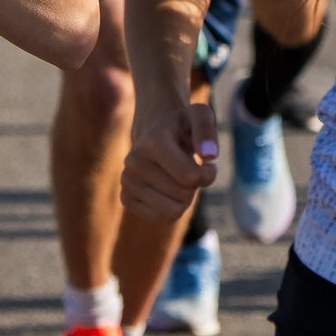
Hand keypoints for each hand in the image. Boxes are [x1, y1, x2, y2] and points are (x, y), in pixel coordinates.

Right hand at [121, 96, 219, 222]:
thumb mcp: (199, 116)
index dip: (208, 175)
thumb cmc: (182, 126)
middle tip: (189, 169)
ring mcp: (127, 181)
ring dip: (185, 199)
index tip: (208, 163)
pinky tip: (168, 190)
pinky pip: (162, 218)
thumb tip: (209, 155)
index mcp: (151, 141)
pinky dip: (172, 208)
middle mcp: (134, 162)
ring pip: (173, 211)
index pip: (190, 177)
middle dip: (195, 186)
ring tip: (179, 179)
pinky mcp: (126, 198)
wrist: (154, 133)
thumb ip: (207, 130)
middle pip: (183, 195)